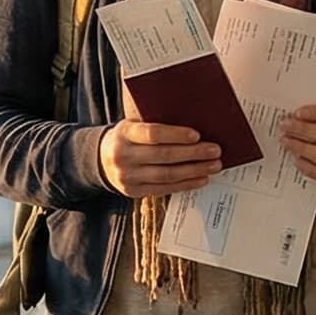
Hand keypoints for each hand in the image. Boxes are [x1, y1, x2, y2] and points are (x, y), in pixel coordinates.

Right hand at [97, 121, 222, 198]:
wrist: (100, 159)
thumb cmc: (127, 137)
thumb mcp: (133, 124)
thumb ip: (155, 122)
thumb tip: (193, 125)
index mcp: (125, 133)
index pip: (152, 134)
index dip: (176, 135)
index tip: (197, 135)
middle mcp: (123, 155)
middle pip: (163, 156)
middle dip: (193, 154)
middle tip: (215, 150)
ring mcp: (128, 176)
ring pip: (167, 175)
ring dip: (194, 170)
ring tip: (213, 165)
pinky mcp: (134, 192)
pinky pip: (164, 189)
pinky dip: (186, 184)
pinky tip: (201, 178)